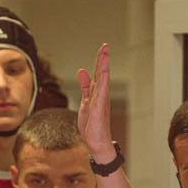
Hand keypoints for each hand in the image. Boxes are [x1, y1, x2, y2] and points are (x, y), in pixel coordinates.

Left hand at [77, 43, 117, 162]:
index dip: (99, 60)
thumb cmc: (92, 124)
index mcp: (96, 92)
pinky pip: (101, 94)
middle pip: (102, 74)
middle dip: (103, 59)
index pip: (98, 73)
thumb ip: (85, 87)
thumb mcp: (85, 102)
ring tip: (105, 54)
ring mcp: (100, 101)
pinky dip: (103, 83)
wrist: (97, 142)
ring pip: (103, 81)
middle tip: (105, 46)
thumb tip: (82, 71)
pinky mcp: (99, 109)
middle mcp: (100, 95)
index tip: (103, 48)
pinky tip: (104, 74)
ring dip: (104, 67)